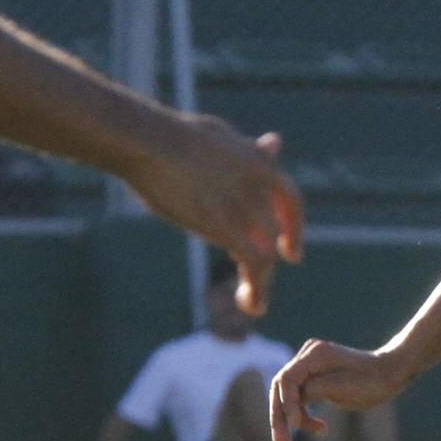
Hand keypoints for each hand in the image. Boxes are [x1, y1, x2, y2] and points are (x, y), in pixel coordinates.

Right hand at [129, 118, 304, 314]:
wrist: (148, 140)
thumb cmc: (173, 135)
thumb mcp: (221, 137)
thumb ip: (250, 150)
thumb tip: (275, 143)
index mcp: (259, 161)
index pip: (289, 199)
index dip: (293, 227)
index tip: (291, 252)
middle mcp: (259, 184)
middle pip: (273, 232)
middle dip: (268, 258)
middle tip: (255, 282)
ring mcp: (244, 203)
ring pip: (267, 252)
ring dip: (261, 281)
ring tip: (253, 303)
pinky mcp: (226, 224)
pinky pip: (255, 262)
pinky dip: (258, 287)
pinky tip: (253, 304)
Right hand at [269, 338, 409, 440]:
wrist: (389, 374)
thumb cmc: (371, 381)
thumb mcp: (343, 388)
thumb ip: (313, 390)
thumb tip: (290, 401)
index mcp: (315, 354)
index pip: (288, 379)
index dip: (287, 403)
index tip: (295, 425)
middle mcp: (308, 355)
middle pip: (282, 388)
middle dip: (280, 416)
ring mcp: (309, 364)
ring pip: (288, 395)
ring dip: (289, 420)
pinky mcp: (313, 376)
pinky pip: (299, 397)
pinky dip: (303, 415)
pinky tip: (321, 429)